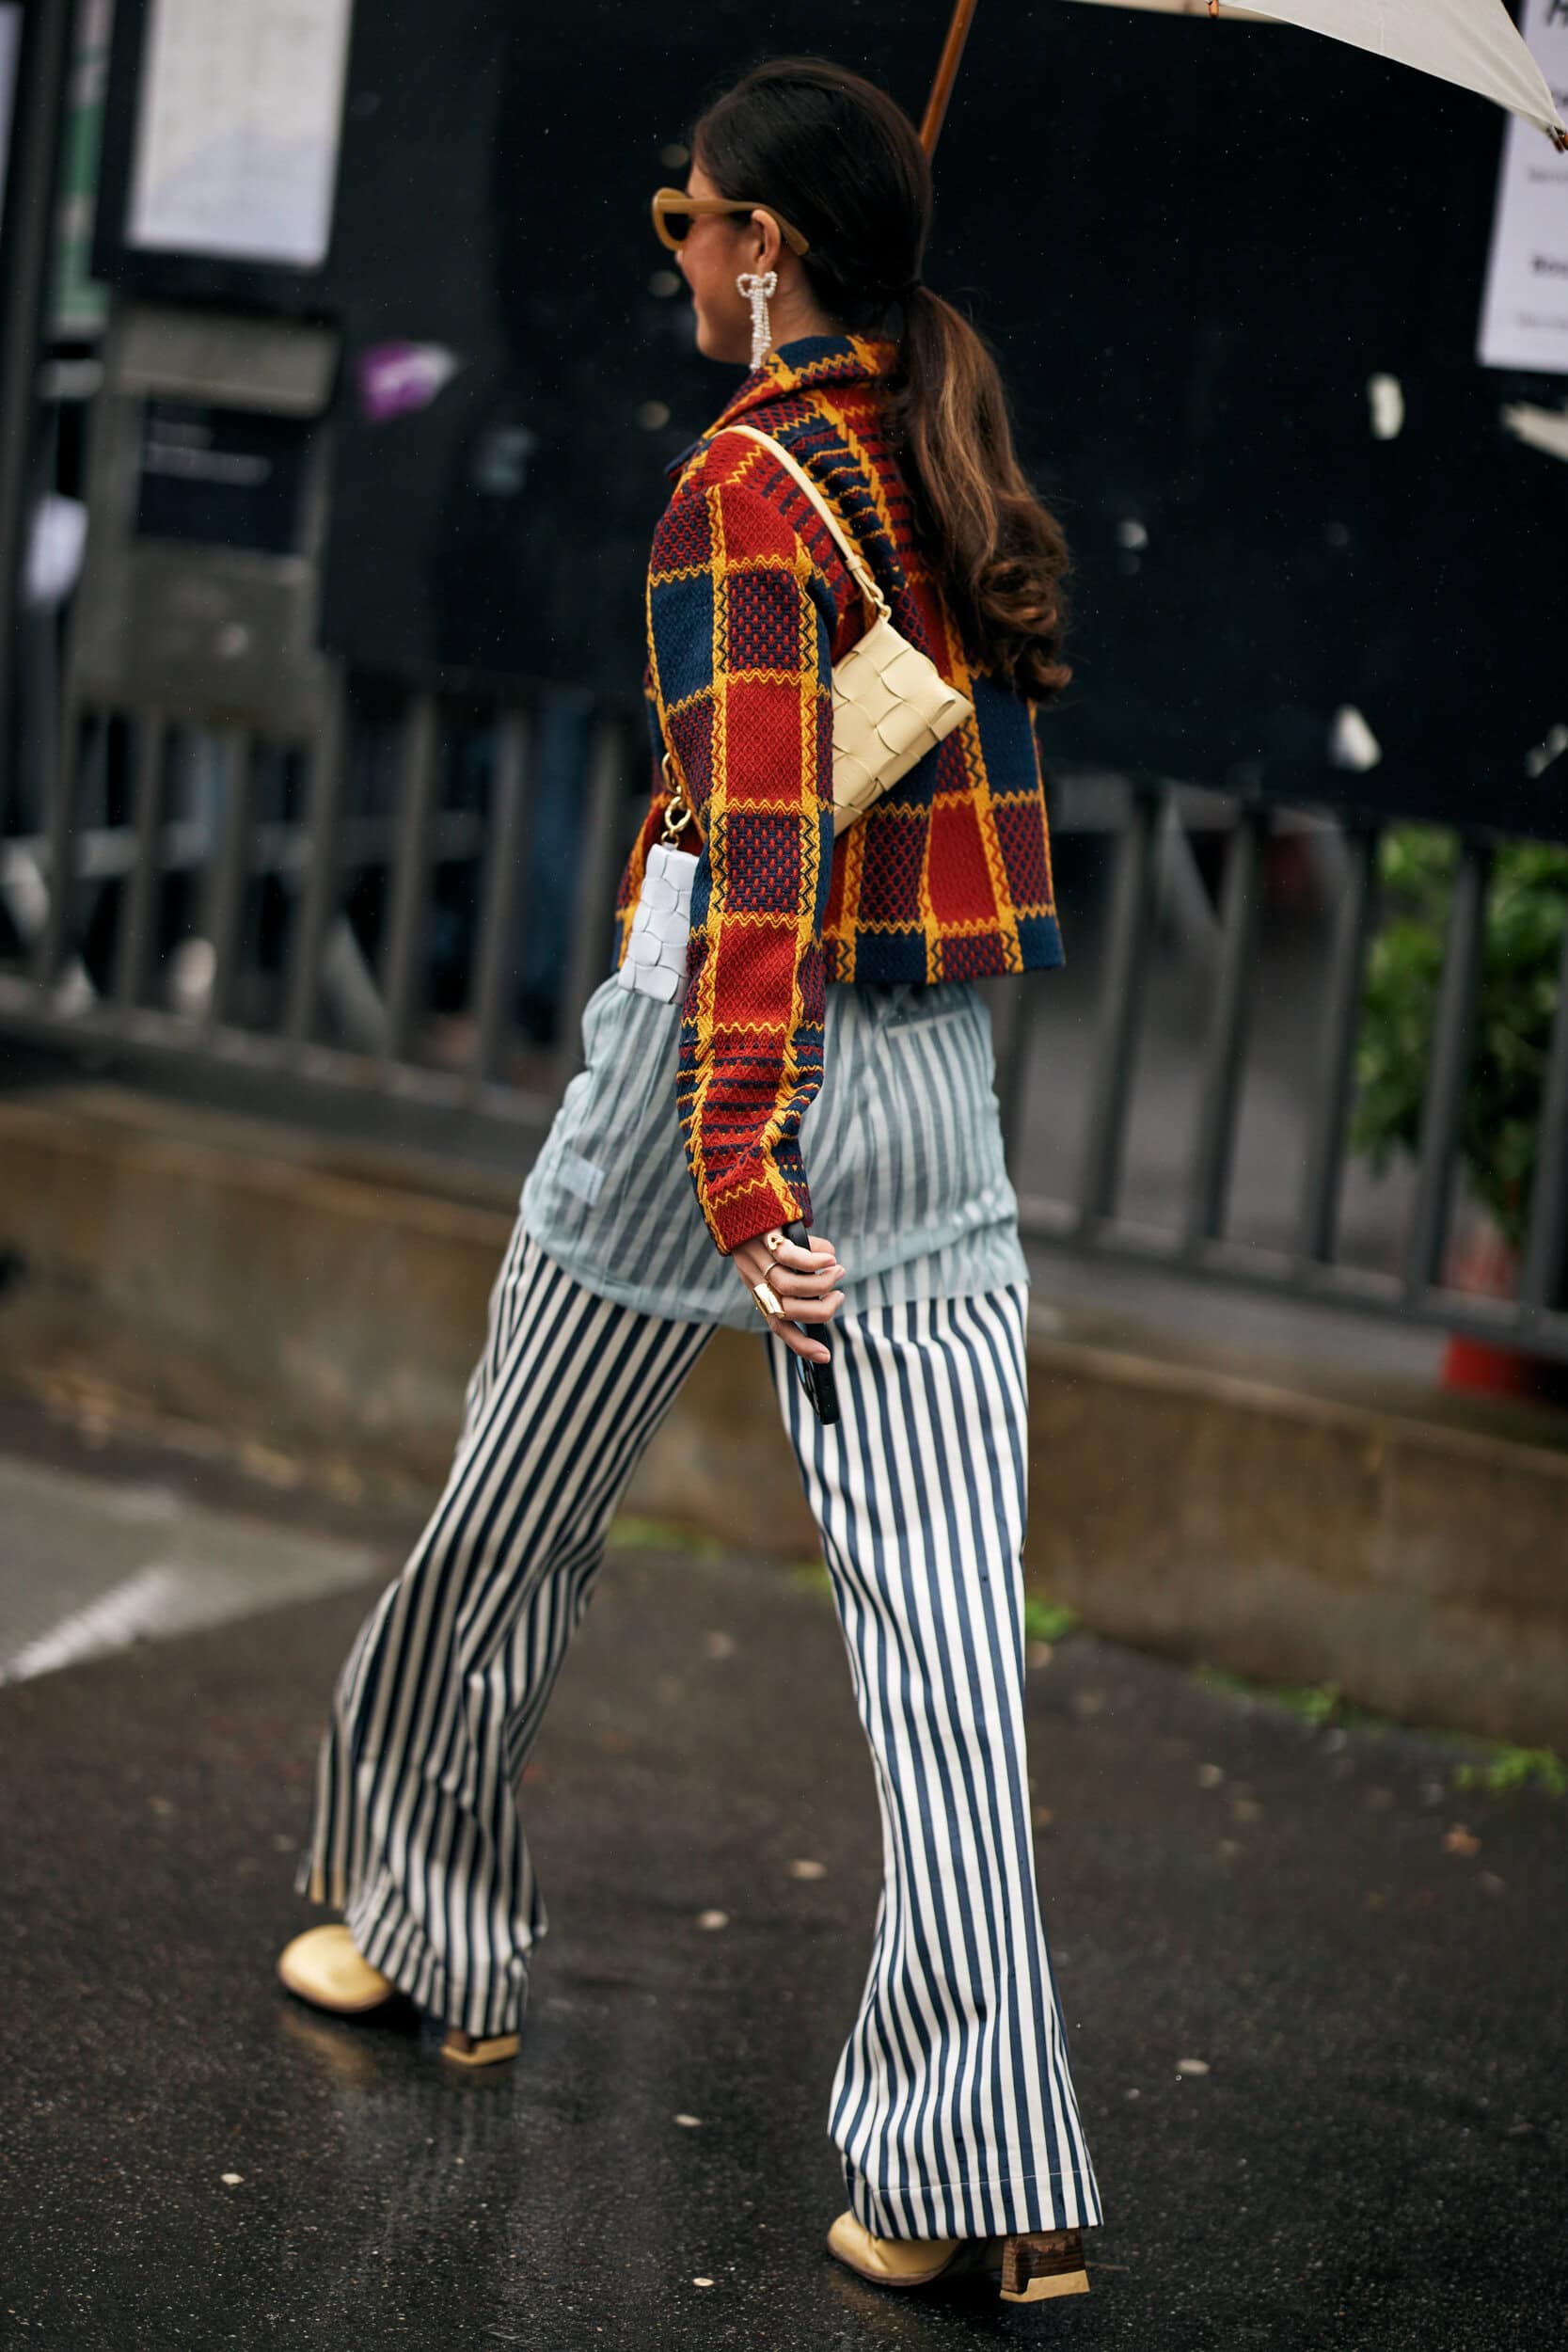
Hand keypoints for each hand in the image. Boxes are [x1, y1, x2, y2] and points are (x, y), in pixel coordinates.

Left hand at [732, 1228, 845, 1364]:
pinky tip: (830, 1258)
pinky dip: (816, 1263)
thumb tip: (832, 1270)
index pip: (778, 1326)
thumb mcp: (778, 1258)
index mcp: (760, 1291)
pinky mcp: (765, 1241)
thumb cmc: (765, 1230)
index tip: (826, 1357)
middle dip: (821, 1310)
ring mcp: (759, 1262)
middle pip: (789, 1311)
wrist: (737, 1200)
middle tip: (838, 1295)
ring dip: (822, 1283)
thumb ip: (804, 1269)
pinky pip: (794, 1259)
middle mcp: (758, 1281)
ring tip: (837, 1271)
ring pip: (792, 1287)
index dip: (801, 1345)